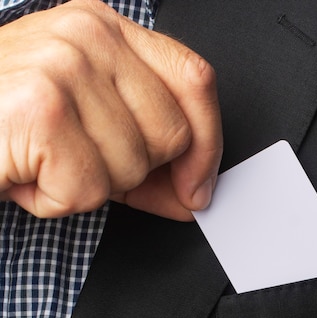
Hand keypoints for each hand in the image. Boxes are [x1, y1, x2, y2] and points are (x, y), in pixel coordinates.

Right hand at [0, 0, 222, 220]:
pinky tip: (25, 172)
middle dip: (132, 170)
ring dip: (88, 186)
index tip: (199, 185)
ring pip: (133, 166)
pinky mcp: (42, 107)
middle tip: (79, 156)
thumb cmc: (8, 123)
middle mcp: (89, 35)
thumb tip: (196, 193)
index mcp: (108, 30)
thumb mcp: (91, 126)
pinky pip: (88, 187)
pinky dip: (56, 199)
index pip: (195, 78)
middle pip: (171, 134)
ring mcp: (64, 66)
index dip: (208, 142)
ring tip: (44, 159)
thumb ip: (153, 156)